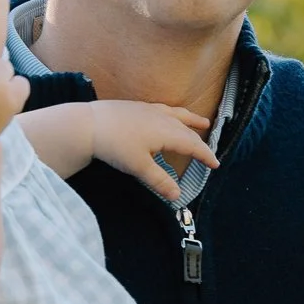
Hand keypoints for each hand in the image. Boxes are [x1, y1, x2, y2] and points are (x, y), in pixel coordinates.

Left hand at [92, 102, 218, 201]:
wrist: (88, 124)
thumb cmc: (115, 145)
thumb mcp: (139, 167)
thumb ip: (160, 181)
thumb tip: (178, 196)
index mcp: (167, 132)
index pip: (193, 145)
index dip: (205, 155)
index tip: (215, 165)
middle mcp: (162, 118)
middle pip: (187, 130)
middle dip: (200, 141)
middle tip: (209, 152)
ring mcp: (150, 110)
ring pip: (177, 115)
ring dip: (191, 120)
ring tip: (203, 122)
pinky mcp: (137, 107)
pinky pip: (164, 109)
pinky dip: (174, 114)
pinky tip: (168, 115)